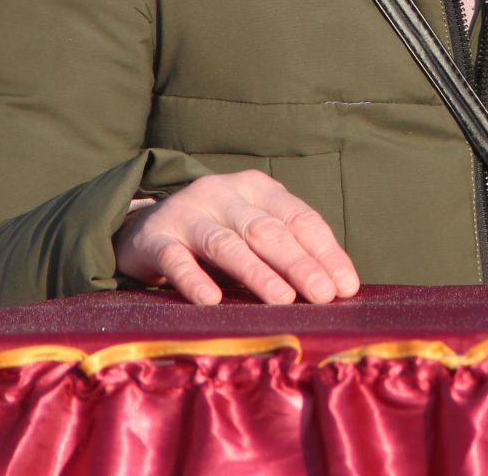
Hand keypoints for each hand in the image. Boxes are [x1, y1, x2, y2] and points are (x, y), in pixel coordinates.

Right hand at [112, 170, 360, 305]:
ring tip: (283, 299)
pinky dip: (195, 279)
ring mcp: (188, 213)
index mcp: (257, 187)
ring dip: (257, 273)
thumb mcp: (251, 231)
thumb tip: (335, 289)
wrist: (141, 228)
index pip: (299, 218)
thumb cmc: (214, 235)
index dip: (325, 252)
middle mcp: (223, 193)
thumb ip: (285, 251)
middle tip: (324, 296)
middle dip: (300, 264)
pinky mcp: (155, 238)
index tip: (346, 286)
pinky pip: (176, 260)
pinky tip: (212, 300)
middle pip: (267, 230)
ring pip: (227, 244)